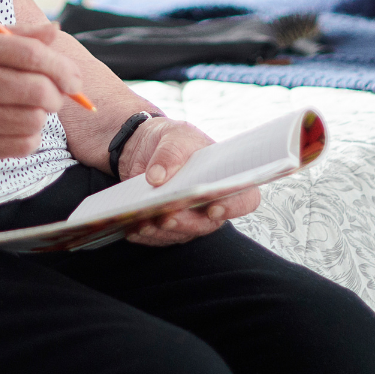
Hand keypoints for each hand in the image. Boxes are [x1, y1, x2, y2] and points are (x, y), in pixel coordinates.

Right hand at [0, 22, 80, 165]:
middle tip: (56, 97)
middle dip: (57, 96)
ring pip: (33, 120)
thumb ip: (18, 36)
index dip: (61, 67)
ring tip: (28, 110)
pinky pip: (22, 144)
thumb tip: (55, 30)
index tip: (74, 79)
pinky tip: (16, 128)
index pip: (31, 55)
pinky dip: (29, 138)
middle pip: (37, 90)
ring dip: (41, 117)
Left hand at [116, 118, 261, 246]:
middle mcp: (212, 204)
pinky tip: (131, 227)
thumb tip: (158, 177)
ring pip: (182, 234)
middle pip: (207, 224)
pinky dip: (145, 234)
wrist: (148, 148)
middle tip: (167, 216)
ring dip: (162, 231)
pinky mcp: (170, 228)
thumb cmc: (173, 141)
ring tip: (143, 221)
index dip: (233, 207)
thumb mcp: (175, 135)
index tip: (213, 208)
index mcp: (225, 179)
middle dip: (186, 222)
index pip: (244, 199)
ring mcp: (191, 219)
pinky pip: (160, 238)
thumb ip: (171, 151)